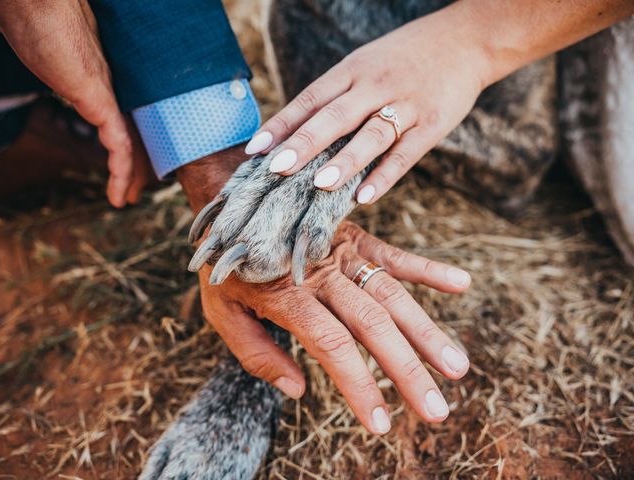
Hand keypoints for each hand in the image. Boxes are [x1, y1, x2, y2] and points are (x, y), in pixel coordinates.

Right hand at [0, 0, 149, 206]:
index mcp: (101, 82)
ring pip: (130, 143)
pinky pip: (118, 141)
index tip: (128, 171)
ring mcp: (107, 94)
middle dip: (135, 167)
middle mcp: (111, 89)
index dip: (128, 148)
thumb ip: (61, 70)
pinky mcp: (99, 98)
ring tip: (126, 198)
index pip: (123, 122)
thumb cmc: (37, 21)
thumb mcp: (53, 57)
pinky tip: (121, 186)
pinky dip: (122, 168)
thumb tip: (54, 71)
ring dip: (130, 174)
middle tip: (134, 192)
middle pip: (133, 135)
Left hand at [196, 221, 470, 433]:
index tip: (381, 425)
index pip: (333, 347)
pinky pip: (395, 254)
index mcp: (289, 296)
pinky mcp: (356, 237)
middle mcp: (323, 274)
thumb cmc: (227, 266)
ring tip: (457, 367)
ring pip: (392, 296)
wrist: (233, 203)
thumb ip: (256, 354)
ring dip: (427, 332)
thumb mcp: (223, 312)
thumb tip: (299, 390)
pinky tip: (461, 283)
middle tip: (437, 410)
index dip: (359, 387)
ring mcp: (343, 253)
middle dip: (408, 371)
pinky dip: (427, 268)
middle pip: (373, 326)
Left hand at [243, 3, 488, 204]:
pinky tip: (364, 196)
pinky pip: (406, 153)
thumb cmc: (404, 58)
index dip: (282, 123)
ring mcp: (405, 105)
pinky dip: (384, 176)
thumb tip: (296, 132)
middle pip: (335, 116)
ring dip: (344, 160)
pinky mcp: (432, 124)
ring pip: (371, 135)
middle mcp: (375, 85)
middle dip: (305, 143)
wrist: (466, 40)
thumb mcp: (365, 64)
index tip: (256, 149)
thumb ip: (336, 95)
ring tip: (319, 184)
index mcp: (353, 70)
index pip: (311, 98)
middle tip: (277, 168)